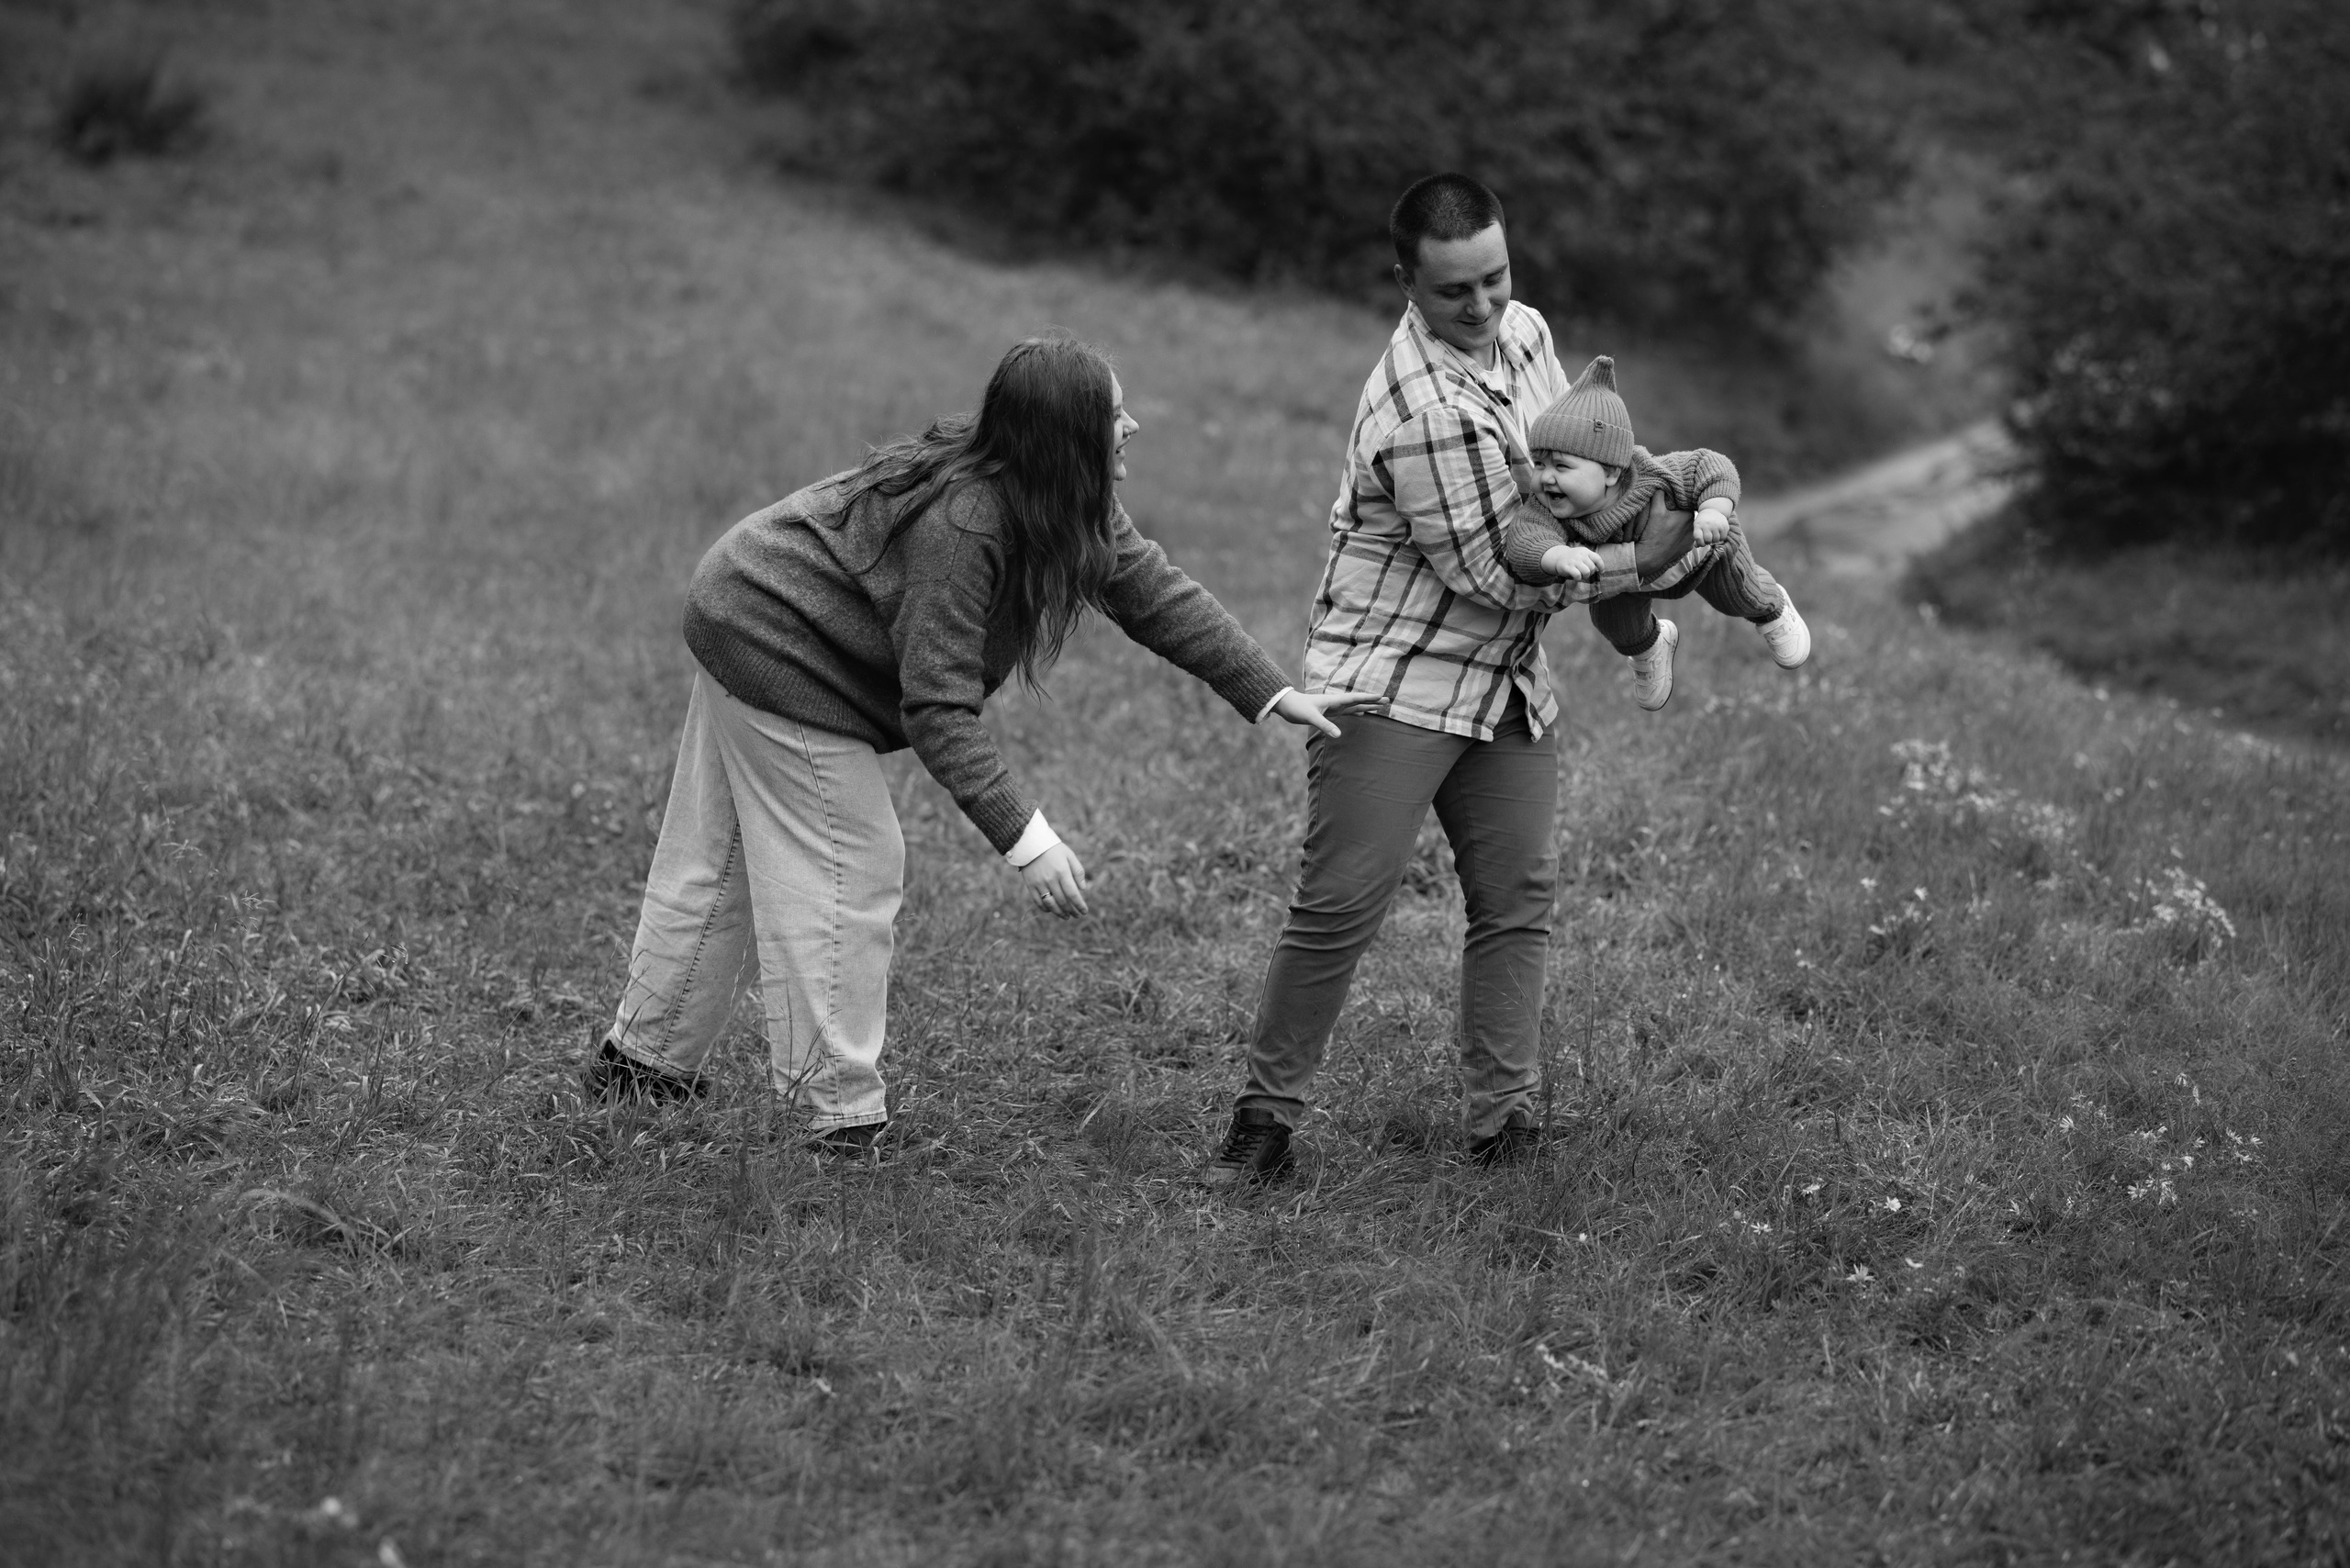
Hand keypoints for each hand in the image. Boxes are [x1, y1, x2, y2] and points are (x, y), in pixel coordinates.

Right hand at [1021, 842, 1089, 919]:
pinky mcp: (1030, 885)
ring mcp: (1039, 883)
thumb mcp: (1069, 855)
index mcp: (1062, 871)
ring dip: (1060, 913)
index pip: (1073, 894)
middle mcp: (1050, 879)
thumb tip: (1083, 889)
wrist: (1031, 843)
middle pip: (1063, 901)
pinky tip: (1052, 910)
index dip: (1079, 905)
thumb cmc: (1053, 849)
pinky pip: (1038, 902)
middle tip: (1077, 915)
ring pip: (1051, 904)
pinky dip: (1046, 909)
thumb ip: (1078, 871)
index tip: (1084, 911)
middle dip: (1072, 911)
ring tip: (1066, 917)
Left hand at [1270, 688, 1386, 737]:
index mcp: (1333, 701)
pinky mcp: (1329, 713)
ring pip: (1354, 706)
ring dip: (1367, 706)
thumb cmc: (1297, 708)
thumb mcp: (1311, 717)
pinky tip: (1362, 712)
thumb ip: (1325, 725)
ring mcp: (1333, 707)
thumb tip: (1338, 735)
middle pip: (1358, 701)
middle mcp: (1335, 703)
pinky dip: (1356, 711)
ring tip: (1380, 706)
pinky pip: (1347, 712)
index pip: (1355, 698)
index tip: (1382, 697)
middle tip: (1388, 700)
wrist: (1286, 705)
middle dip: (1373, 701)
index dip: (1368, 698)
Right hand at [1545, 543, 1602, 581]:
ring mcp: (1574, 561)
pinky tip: (1576, 577)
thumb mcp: (1582, 555)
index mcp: (1585, 551)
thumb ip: (1590, 560)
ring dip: (1585, 576)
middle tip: (1586, 574)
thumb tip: (1599, 569)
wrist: (1558, 557)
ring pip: (1586, 572)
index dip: (1601, 566)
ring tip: (1582, 576)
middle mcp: (1580, 555)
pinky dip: (1578, 578)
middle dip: (1591, 573)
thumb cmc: (1573, 558)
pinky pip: (1577, 575)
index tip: (1601, 572)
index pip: (1597, 558)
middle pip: (1592, 567)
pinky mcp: (1568, 567)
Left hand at [1693, 504, 1734, 545]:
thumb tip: (1696, 546)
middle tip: (1708, 539)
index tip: (1701, 543)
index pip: (1698, 538)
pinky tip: (1718, 534)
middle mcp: (1707, 524)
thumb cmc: (1703, 522)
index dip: (1700, 543)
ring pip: (1716, 540)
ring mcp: (1716, 525)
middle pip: (1708, 540)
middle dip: (1708, 542)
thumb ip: (1697, 537)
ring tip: (1713, 535)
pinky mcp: (1724, 525)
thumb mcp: (1697, 527)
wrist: (1712, 510)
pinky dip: (1721, 538)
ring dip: (1714, 540)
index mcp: (1698, 525)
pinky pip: (1723, 537)